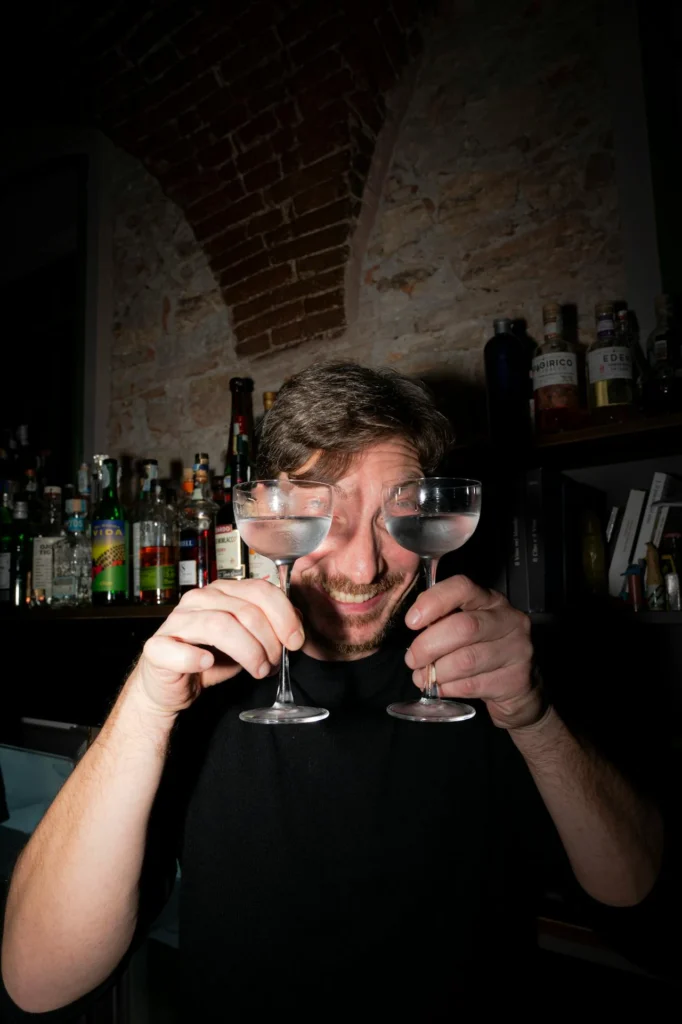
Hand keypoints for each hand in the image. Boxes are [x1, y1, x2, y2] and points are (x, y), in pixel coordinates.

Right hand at [129, 580, 303, 716]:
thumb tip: (296, 622)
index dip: (284, 615)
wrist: (172, 685)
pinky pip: (177, 648)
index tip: (296, 641)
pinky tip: (208, 664)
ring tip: (257, 670)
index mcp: (222, 591)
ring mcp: (176, 621)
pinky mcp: (156, 647)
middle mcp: (199, 599)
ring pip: (220, 625)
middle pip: (245, 610)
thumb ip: (271, 625)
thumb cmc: (211, 658)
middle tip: (273, 663)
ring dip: (247, 652)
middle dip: (269, 641)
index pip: (260, 589)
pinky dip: (195, 657)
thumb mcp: (249, 639)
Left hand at [404, 575, 540, 728]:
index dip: (433, 602)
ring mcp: (517, 650)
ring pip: (466, 660)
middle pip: (463, 627)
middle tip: (412, 659)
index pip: (462, 588)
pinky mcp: (516, 680)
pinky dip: (448, 688)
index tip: (411, 621)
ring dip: (437, 671)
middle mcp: (509, 620)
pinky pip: (472, 685)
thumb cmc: (483, 651)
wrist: (519, 687)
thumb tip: (415, 624)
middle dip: (428, 645)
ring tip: (423, 677)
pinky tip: (442, 687)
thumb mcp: (467, 628)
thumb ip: (443, 620)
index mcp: (491, 600)